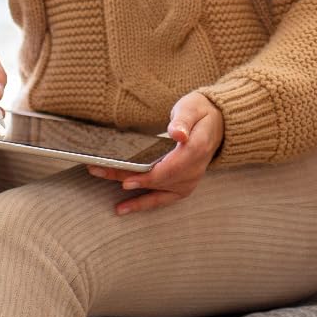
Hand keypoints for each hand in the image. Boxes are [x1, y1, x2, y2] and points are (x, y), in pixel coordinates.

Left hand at [87, 91, 223, 214]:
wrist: (217, 125)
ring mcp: (189, 182)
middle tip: (100, 172)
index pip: (169, 169)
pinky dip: (143, 205)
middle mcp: (194, 171)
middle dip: (128, 179)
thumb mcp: (191, 108)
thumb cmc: (199, 113)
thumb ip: (183, 121)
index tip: (127, 181)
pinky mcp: (183, 187)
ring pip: (158, 193)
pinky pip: (162, 200)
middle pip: (158, 181)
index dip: (148, 177)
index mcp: (196, 150)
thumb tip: (177, 133)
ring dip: (134, 199)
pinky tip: (123, 208)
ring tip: (114, 204)